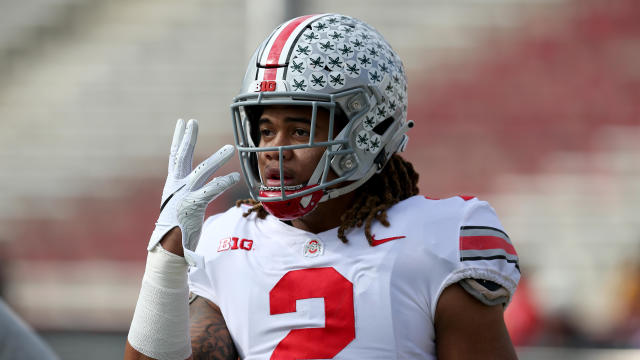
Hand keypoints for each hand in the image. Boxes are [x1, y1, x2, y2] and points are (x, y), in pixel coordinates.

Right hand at [148, 119, 238, 266]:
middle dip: (188, 138)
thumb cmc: (177, 230)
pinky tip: (235, 177)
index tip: (182, 123)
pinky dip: (223, 183)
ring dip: (218, 158)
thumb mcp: (181, 207)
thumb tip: (202, 186)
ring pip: (202, 171)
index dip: (179, 139)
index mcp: (173, 185)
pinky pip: (211, 190)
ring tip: (231, 147)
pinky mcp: (192, 206)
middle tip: (193, 121)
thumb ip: (190, 193)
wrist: (169, 249)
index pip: (175, 157)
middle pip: (181, 157)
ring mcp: (183, 195)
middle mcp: (176, 187)